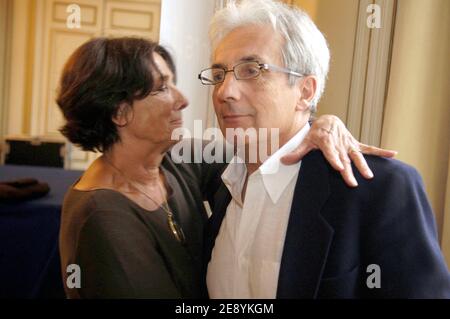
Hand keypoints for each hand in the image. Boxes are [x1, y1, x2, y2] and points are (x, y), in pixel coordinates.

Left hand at [281, 115, 396, 186]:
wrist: (327, 121)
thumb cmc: (315, 133)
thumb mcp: (305, 141)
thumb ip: (297, 152)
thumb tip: (283, 161)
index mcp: (327, 142)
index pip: (330, 152)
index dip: (334, 160)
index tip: (339, 167)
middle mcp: (339, 143)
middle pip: (344, 159)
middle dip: (349, 170)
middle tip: (353, 183)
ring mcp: (349, 144)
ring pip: (357, 156)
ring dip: (363, 165)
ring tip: (369, 176)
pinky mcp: (355, 145)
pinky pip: (369, 149)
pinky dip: (381, 152)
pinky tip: (393, 154)